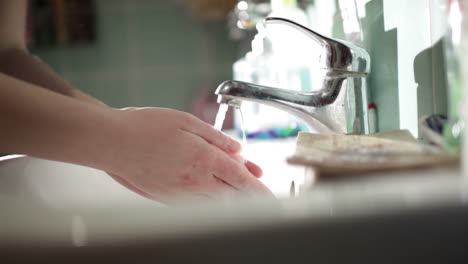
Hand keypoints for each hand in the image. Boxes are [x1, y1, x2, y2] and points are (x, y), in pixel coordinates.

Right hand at [106, 107, 271, 202]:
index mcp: (204, 158)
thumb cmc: (146, 127)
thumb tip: (238, 150)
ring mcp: (181, 193)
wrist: (112, 142)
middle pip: (233, 195)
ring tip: (234, 181)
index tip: (271, 196)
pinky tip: (208, 184)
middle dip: (249, 193)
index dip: (259, 189)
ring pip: (216, 202)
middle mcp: (196, 181)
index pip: (242, 180)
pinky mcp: (168, 199)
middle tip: (257, 185)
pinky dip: (210, 197)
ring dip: (231, 195)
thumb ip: (216, 138)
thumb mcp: (186, 121)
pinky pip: (197, 203)